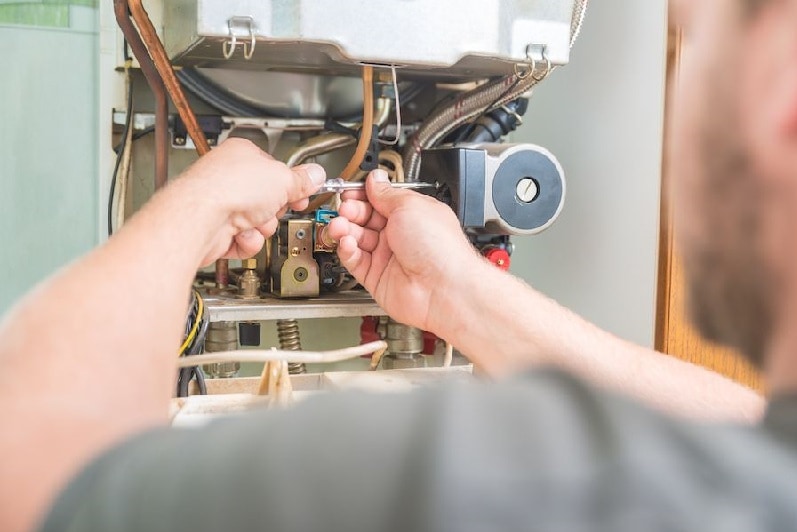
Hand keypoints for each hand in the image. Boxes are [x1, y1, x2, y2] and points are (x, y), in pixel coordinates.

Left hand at [178, 138, 325, 264]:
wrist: (200, 219)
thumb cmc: (228, 189)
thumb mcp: (282, 179)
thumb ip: (302, 180)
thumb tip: (316, 175)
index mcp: (243, 154)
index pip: (276, 169)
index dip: (292, 183)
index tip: (303, 192)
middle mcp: (230, 178)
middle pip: (269, 199)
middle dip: (275, 209)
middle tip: (274, 208)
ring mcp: (222, 205)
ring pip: (259, 223)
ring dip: (263, 227)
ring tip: (254, 222)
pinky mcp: (217, 231)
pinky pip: (246, 240)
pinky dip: (248, 241)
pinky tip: (241, 234)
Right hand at [328, 169, 480, 331]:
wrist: (443, 287)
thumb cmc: (439, 248)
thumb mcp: (409, 206)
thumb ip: (386, 194)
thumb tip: (375, 179)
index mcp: (411, 215)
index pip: (379, 201)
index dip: (363, 195)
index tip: (350, 192)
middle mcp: (399, 235)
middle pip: (365, 219)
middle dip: (351, 212)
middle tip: (345, 209)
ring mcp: (388, 257)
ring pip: (357, 239)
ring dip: (345, 230)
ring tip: (340, 226)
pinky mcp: (377, 277)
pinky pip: (355, 261)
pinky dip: (347, 250)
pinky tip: (347, 243)